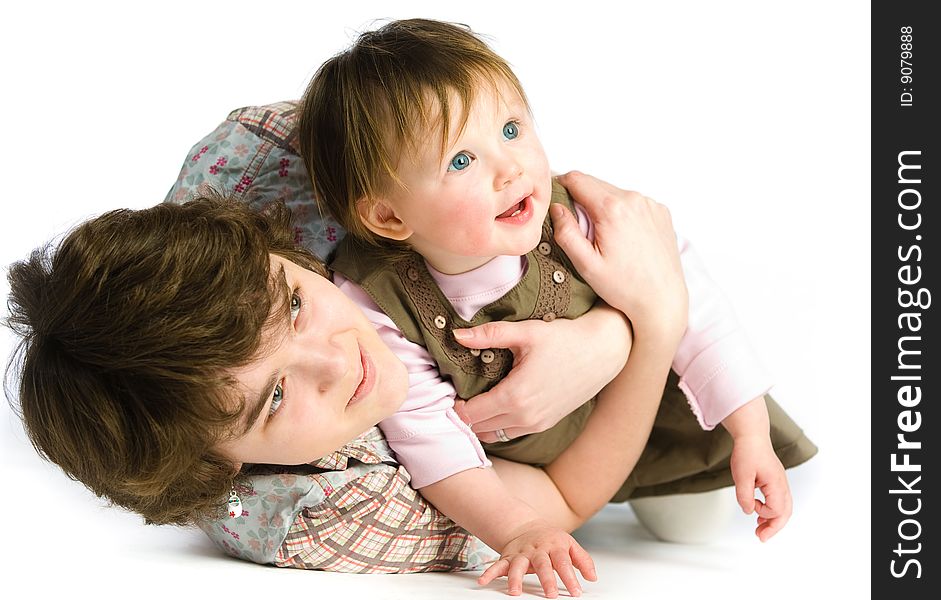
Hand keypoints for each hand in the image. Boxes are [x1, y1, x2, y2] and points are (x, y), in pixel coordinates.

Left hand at [452, 302, 631, 441]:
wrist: (604, 351)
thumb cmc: (565, 338)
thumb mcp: (526, 332)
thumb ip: (488, 334)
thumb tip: (456, 335)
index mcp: (515, 397)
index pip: (469, 414)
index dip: (453, 405)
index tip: (447, 390)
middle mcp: (525, 418)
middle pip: (478, 428)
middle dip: (463, 415)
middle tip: (453, 395)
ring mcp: (537, 424)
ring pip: (494, 434)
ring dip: (479, 422)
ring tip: (471, 401)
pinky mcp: (546, 424)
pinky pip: (511, 433)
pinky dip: (497, 425)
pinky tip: (493, 405)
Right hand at [478, 520, 596, 597]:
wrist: (526, 526)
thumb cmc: (550, 539)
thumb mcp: (570, 545)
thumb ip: (583, 560)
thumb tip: (592, 577)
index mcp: (554, 546)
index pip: (564, 562)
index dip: (570, 577)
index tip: (576, 592)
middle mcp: (537, 550)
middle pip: (542, 564)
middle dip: (546, 580)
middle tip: (551, 594)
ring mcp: (521, 553)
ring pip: (517, 565)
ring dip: (515, 579)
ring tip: (514, 592)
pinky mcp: (508, 557)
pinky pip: (498, 565)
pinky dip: (490, 573)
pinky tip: (484, 581)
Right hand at [551, 171, 687, 339]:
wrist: (662, 300)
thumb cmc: (625, 287)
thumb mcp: (586, 265)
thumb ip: (566, 233)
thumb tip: (556, 208)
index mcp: (612, 209)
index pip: (576, 179)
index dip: (560, 185)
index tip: (555, 199)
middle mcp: (634, 200)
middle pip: (595, 184)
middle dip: (581, 198)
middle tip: (576, 224)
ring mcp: (650, 204)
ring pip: (614, 192)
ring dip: (603, 205)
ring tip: (601, 235)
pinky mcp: (661, 211)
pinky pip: (633, 203)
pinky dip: (622, 212)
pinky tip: (622, 237)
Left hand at [730, 434, 792, 541]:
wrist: (751, 436)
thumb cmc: (747, 452)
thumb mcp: (741, 475)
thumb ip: (745, 496)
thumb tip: (749, 511)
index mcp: (776, 484)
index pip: (776, 509)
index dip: (763, 513)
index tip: (751, 508)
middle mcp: (782, 485)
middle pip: (785, 512)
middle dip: (774, 527)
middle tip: (762, 538)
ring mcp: (780, 483)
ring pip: (784, 508)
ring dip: (773, 520)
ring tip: (761, 529)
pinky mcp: (775, 481)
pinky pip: (778, 500)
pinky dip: (772, 510)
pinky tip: (759, 513)